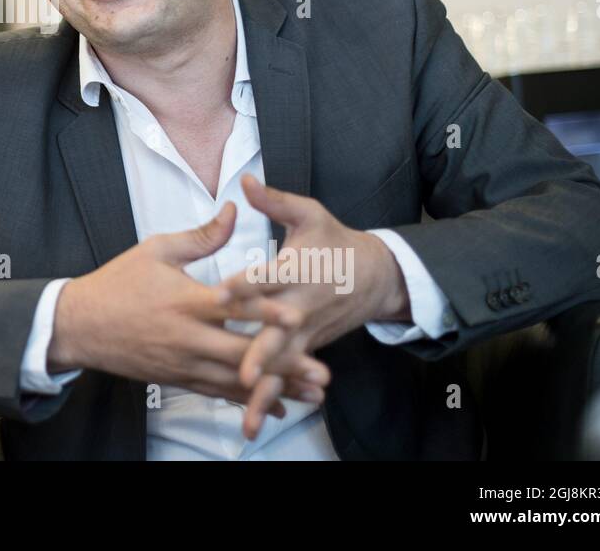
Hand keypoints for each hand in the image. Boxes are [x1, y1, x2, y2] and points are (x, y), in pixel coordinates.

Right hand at [49, 200, 332, 414]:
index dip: (265, 312)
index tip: (297, 316)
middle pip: (243, 353)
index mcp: (185, 300)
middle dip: (284, 364)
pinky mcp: (178, 379)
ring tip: (313, 394)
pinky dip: (250, 401)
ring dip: (277, 387)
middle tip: (322, 371)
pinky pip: (219, 394)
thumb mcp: (156, 249)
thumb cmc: (118, 283)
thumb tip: (232, 209)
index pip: (232, 307)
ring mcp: (183, 363)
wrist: (80, 326)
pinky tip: (278, 405)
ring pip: (236, 380)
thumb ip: (201, 235)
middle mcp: (187, 337)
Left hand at [220, 173, 409, 438]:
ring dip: (268, 387)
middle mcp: (302, 306)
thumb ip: (274, 201)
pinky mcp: (308, 348)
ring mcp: (307, 332)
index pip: (270, 277)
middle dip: (262, 352)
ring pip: (285, 363)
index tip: (220, 293)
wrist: (378, 276)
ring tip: (247, 413)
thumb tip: (243, 180)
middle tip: (242, 370)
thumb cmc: (335, 241)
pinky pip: (289, 374)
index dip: (246, 285)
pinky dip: (275, 396)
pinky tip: (254, 418)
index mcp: (299, 269)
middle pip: (279, 332)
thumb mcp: (310, 214)